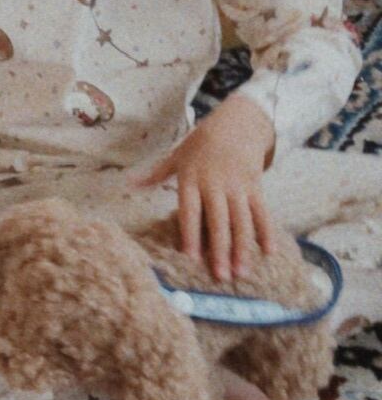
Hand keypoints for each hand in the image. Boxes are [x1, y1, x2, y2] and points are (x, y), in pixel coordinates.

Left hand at [136, 92, 275, 281]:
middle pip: (218, 222)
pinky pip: (262, 212)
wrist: (237, 122)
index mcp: (192, 180)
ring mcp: (238, 187)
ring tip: (241, 272)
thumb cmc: (201, 143)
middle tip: (220, 276)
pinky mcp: (255, 187)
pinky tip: (269, 252)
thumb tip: (129, 184)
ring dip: (242, 248)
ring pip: (241, 222)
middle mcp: (216, 185)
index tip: (190, 257)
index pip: (190, 211)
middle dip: (220, 250)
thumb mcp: (177, 155)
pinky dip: (266, 232)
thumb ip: (156, 174)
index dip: (190, 234)